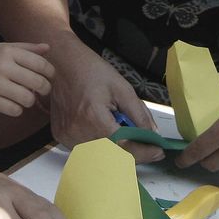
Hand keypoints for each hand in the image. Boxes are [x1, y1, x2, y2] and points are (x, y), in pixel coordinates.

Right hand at [0, 43, 52, 115]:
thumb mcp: (0, 49)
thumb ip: (25, 48)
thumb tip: (48, 48)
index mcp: (7, 51)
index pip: (40, 63)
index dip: (50, 73)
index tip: (50, 77)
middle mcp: (1, 66)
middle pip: (37, 82)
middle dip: (44, 89)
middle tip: (42, 91)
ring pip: (27, 98)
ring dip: (29, 101)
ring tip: (24, 98)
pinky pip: (14, 110)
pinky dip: (17, 109)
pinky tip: (11, 105)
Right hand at [45, 44, 160, 162]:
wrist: (62, 64)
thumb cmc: (91, 71)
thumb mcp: (122, 88)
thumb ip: (139, 113)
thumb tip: (152, 133)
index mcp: (93, 118)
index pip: (123, 146)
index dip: (143, 152)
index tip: (158, 152)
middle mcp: (77, 131)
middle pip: (111, 155)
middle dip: (132, 152)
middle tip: (147, 146)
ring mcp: (66, 136)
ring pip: (98, 155)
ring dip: (116, 150)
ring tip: (124, 133)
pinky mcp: (61, 136)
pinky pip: (85, 150)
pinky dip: (100, 146)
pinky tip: (105, 132)